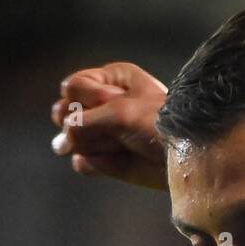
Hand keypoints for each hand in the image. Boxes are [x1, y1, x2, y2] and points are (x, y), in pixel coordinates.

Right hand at [50, 62, 169, 189]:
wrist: (184, 156)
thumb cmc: (158, 123)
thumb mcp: (119, 111)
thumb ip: (82, 121)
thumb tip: (61, 142)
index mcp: (111, 80)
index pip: (72, 87)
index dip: (88, 99)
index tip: (114, 102)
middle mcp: (104, 104)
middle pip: (67, 114)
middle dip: (87, 124)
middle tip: (115, 128)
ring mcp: (104, 134)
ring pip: (74, 140)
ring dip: (96, 145)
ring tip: (123, 145)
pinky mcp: (106, 161)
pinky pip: (83, 162)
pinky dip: (99, 164)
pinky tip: (121, 161)